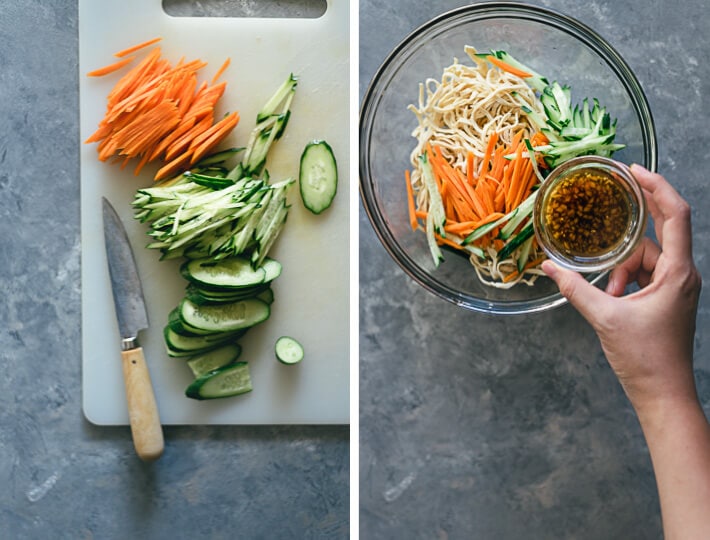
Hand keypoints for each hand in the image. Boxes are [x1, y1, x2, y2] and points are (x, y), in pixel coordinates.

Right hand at [542, 164, 701, 413]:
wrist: (663, 394)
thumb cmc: (644, 358)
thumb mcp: (604, 317)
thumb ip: (575, 288)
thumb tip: (549, 267)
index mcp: (677, 273)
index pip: (676, 215)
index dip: (657, 187)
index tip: (633, 171)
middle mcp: (683, 275)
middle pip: (662, 231)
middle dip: (639, 216)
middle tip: (616, 192)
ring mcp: (677, 288)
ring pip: (648, 257)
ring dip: (624, 266)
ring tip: (606, 291)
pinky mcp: (668, 299)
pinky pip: (646, 275)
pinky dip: (627, 278)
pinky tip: (611, 295)